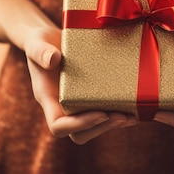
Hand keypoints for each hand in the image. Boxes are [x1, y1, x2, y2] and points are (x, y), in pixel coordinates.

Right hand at [24, 27, 136, 143]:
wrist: (49, 40)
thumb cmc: (40, 42)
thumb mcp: (36, 43)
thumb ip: (40, 51)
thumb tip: (53, 59)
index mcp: (48, 99)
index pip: (58, 126)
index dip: (79, 125)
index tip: (100, 113)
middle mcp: (62, 107)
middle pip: (79, 134)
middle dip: (101, 128)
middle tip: (122, 116)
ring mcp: (77, 104)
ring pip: (94, 127)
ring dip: (113, 125)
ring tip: (132, 116)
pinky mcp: (90, 98)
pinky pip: (104, 114)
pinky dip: (120, 114)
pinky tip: (136, 108)